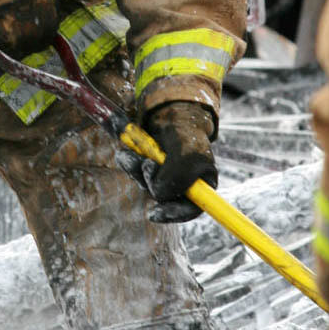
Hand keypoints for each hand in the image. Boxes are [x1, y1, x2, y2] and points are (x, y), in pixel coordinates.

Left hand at [117, 101, 216, 222]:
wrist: (172, 115)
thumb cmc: (186, 136)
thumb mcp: (187, 156)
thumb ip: (175, 179)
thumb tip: (157, 195)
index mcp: (202, 186)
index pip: (190, 210)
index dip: (173, 214)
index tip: (154, 213)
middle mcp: (183, 185)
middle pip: (163, 198)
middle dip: (151, 183)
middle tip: (147, 165)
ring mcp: (165, 177)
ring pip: (146, 185)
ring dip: (138, 170)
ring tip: (137, 155)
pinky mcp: (150, 168)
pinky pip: (136, 173)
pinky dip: (129, 163)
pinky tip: (126, 154)